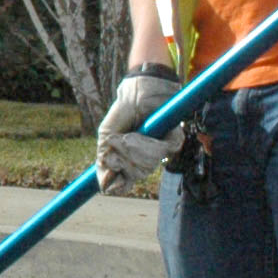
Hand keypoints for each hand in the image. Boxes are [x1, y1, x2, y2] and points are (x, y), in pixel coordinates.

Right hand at [96, 66, 183, 193]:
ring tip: (132, 134)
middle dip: (126, 159)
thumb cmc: (123, 112)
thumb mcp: (107, 135)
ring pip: (151, 163)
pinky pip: (165, 150)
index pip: (125, 183)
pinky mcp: (174, 140)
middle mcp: (145, 159)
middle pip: (137, 174)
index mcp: (129, 160)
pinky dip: (152, 141)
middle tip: (121, 141)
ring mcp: (160, 151)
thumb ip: (104, 159)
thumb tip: (104, 186)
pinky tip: (146, 130)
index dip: (119, 184)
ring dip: (138, 148)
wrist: (139, 91)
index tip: (112, 182)